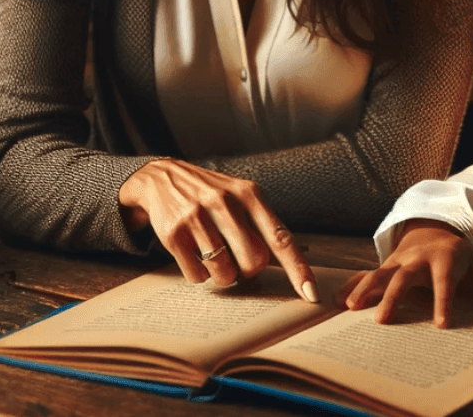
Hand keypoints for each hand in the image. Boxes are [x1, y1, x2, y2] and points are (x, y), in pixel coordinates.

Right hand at [119, 158, 317, 302]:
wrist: (163, 178)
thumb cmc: (212, 194)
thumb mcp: (241, 196)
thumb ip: (263, 225)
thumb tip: (290, 267)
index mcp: (249, 194)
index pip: (280, 237)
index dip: (297, 268)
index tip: (310, 293)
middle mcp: (225, 202)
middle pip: (254, 262)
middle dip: (247, 270)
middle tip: (236, 258)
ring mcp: (198, 217)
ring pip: (225, 273)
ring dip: (222, 275)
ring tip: (214, 255)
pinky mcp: (175, 234)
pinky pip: (197, 276)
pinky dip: (199, 274)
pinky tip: (195, 254)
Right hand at [338, 220, 472, 328]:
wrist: (434, 228)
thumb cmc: (457, 255)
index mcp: (444, 258)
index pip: (444, 282)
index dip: (443, 303)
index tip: (441, 325)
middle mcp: (417, 258)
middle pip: (404, 277)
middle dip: (392, 298)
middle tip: (382, 321)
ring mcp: (399, 260)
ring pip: (380, 273)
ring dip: (365, 289)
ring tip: (352, 307)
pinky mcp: (387, 264)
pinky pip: (368, 274)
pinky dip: (354, 285)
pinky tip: (340, 299)